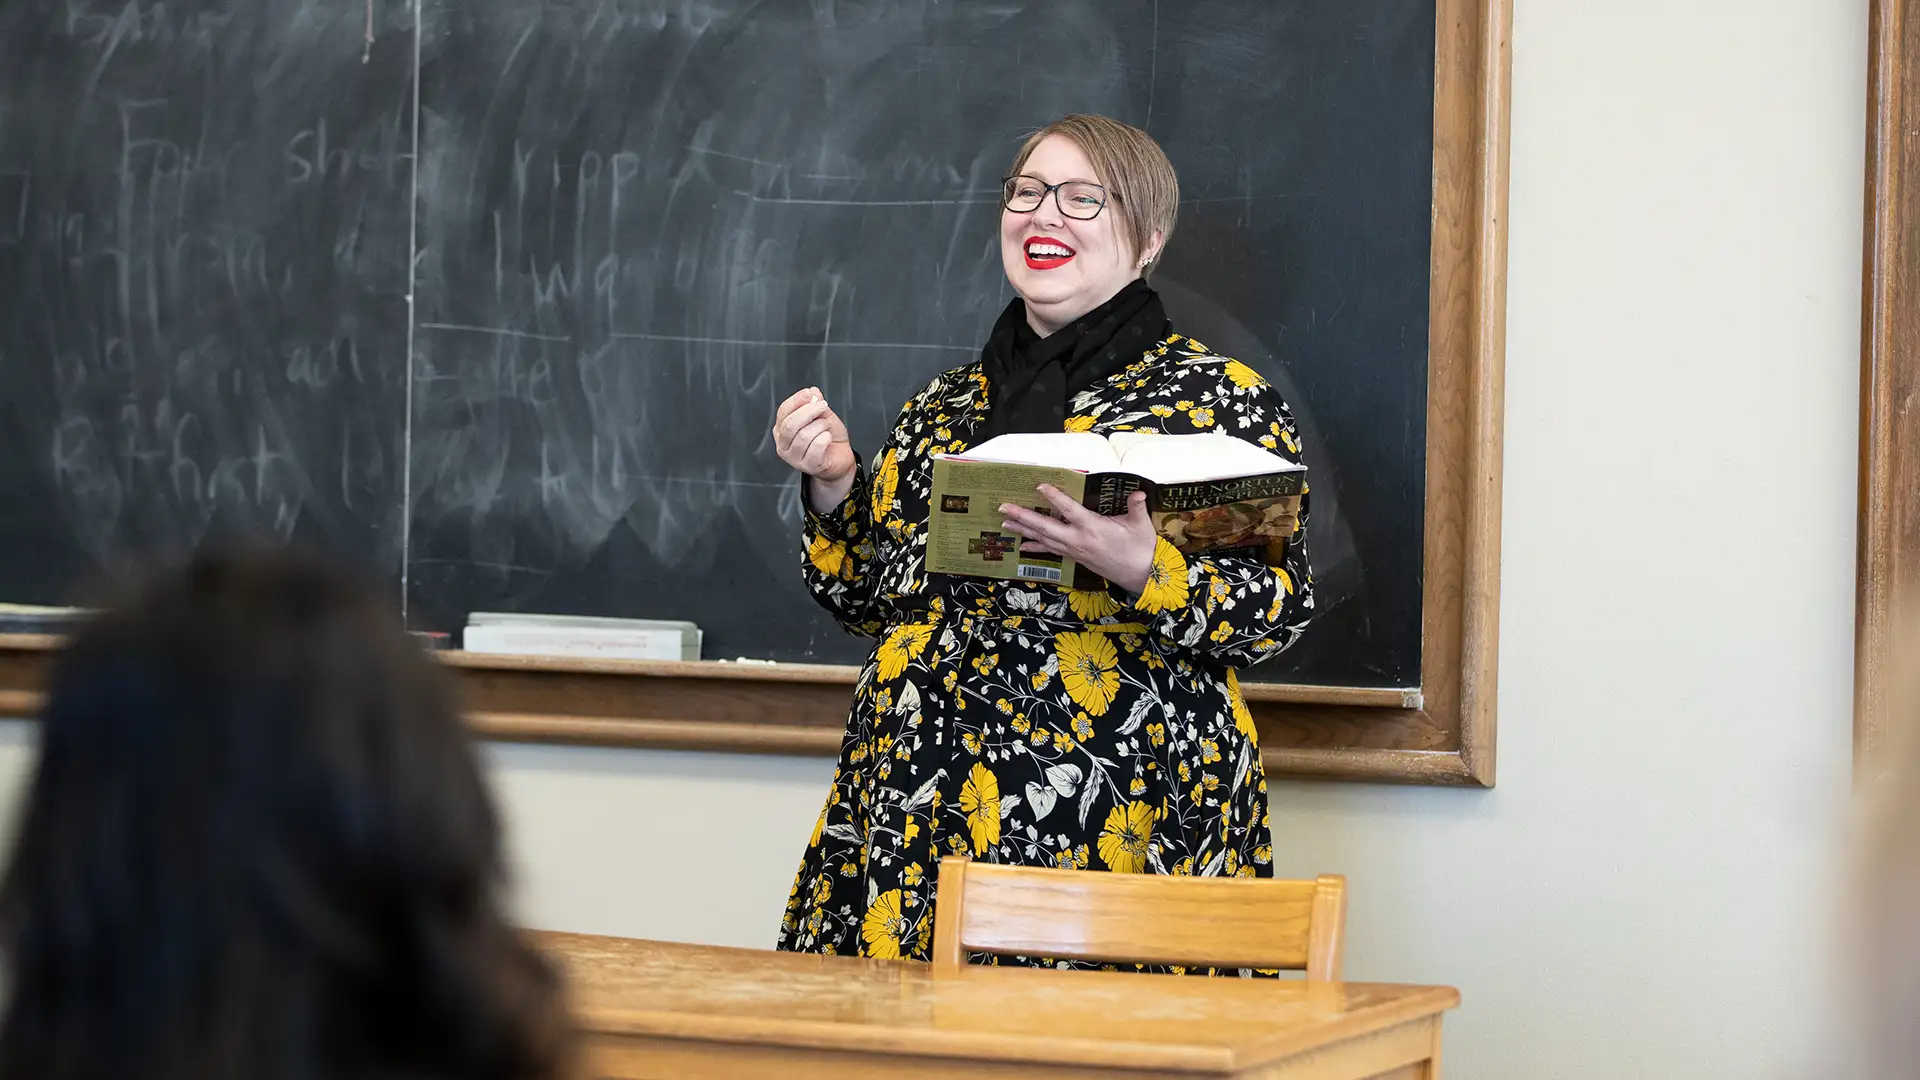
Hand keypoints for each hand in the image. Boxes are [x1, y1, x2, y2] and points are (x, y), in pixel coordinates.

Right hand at [774, 387, 856, 513]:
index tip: (809, 394)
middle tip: (823, 406)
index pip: (783, 412)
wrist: (840, 458)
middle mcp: (783, 444)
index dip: (796, 400)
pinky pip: (815, 448)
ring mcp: (794, 458)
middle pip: (790, 425)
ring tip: (826, 427)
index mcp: (782, 429)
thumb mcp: (822, 415)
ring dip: (820, 426)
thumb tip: (812, 392)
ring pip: (804, 436)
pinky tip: (827, 438)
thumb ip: (815, 403)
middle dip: (809, 411)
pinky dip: (825, 438)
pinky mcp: (808, 466)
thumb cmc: (828, 437)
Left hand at [999, 487, 1157, 594]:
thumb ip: (1137, 507)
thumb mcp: (1141, 525)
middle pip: (1045, 527)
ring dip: (1023, 530)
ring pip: (1043, 539)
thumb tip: (1139, 492)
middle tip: (1004, 507)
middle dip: (1023, 516)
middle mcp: (1078, 540)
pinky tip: (1021, 546)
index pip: (1070, 510)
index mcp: (1093, 528)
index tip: (1040, 486)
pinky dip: (1035, 548)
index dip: (1054, 498)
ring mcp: (1074, 550)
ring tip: (1004, 521)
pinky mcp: (1074, 557)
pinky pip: (1050, 551)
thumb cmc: (1140, 548)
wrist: (1140, 575)